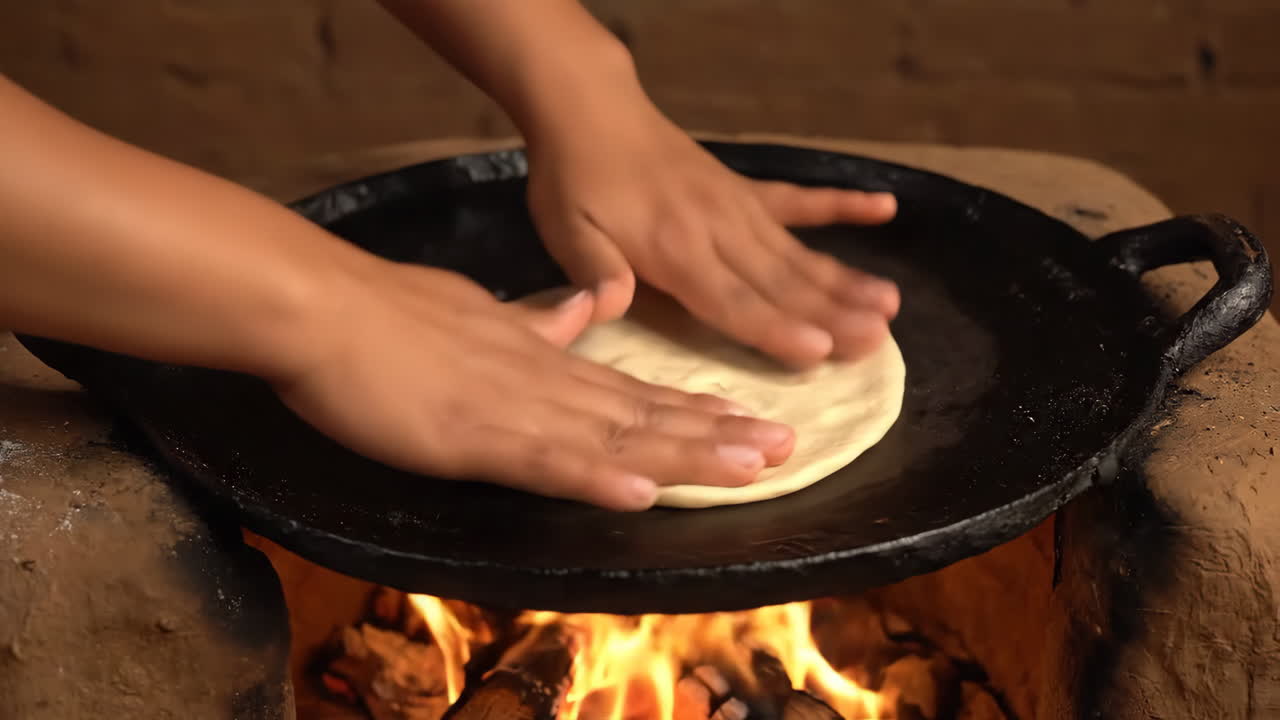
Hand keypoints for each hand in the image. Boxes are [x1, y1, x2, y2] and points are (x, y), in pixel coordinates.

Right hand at [271, 259, 795, 510]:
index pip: (633, 388)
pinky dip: (593, 475)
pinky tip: (640, 490)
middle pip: (643, 412)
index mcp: (542, 357)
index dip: (693, 409)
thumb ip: (537, 321)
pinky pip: (542, 461)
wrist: (323, 308)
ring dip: (685, 452)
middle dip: (717, 433)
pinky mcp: (471, 436)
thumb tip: (586, 311)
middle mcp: (544, 381)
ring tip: (752, 465)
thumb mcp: (479, 313)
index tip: (748, 420)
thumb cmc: (389, 313)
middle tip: (786, 446)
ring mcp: (512, 408)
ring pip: (613, 434)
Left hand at [526, 101, 899, 369]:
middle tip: (877, 341)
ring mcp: (739, 207)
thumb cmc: (574, 182)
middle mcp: (719, 230)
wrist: (591, 109)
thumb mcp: (565, 230)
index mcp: (675, 249)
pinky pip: (801, 201)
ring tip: (890, 305)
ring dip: (846, 279)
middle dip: (831, 314)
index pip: (732, 299)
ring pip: (799, 252)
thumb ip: (594, 271)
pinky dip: (842, 205)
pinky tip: (884, 208)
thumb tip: (610, 308)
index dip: (776, 328)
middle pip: (780, 282)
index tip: (821, 349)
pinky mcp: (745, 190)